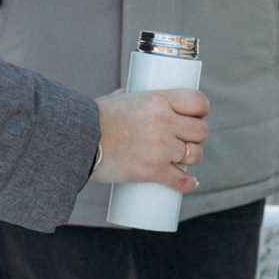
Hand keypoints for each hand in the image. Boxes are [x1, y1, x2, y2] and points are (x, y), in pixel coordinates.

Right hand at [92, 87, 209, 191]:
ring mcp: (160, 148)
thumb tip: (131, 94)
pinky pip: (181, 180)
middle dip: (198, 136)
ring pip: (195, 155)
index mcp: (158, 100)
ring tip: (186, 159)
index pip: (197, 101)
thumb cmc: (93, 118)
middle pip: (200, 130)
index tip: (199, 115)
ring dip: (194, 158)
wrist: (76, 140)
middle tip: (189, 139)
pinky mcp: (153, 171)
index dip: (202, 109)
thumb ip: (130, 97)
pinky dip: (188, 183)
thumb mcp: (118, 99)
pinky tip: (191, 182)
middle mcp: (164, 123)